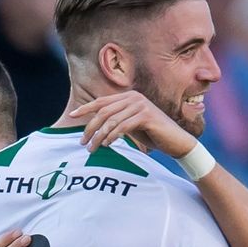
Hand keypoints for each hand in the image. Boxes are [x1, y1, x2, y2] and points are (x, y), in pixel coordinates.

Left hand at [72, 92, 195, 158]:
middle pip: (104, 111)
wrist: (175, 141)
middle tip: (82, 143)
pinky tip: (108, 145)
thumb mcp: (131, 125)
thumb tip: (96, 126)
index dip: (85, 108)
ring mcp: (140, 105)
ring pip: (111, 121)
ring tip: (93, 149)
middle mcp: (133, 97)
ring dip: (99, 137)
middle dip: (90, 128)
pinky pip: (123, 126)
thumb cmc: (152, 135)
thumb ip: (116, 121)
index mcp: (128, 97)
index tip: (72, 116)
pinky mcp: (146, 116)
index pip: (102, 101)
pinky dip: (113, 136)